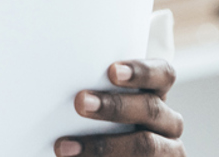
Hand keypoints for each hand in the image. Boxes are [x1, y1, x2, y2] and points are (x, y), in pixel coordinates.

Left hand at [53, 59, 184, 155]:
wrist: (101, 155)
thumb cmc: (93, 124)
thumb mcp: (97, 102)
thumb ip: (91, 89)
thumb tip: (51, 71)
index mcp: (156, 94)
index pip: (163, 75)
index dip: (141, 72)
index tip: (112, 71)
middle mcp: (168, 121)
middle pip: (151, 108)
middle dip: (115, 106)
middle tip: (80, 103)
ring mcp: (167, 150)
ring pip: (146, 145)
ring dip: (104, 146)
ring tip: (64, 147)